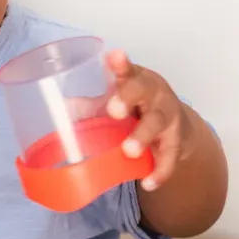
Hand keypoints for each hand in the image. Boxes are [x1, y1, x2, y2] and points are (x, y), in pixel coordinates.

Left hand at [105, 50, 194, 191]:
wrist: (176, 128)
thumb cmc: (138, 109)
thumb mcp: (117, 102)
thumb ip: (91, 106)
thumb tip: (61, 109)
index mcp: (135, 79)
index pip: (127, 68)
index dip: (121, 64)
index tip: (114, 56)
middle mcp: (154, 93)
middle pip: (145, 90)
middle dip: (128, 98)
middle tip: (113, 111)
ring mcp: (168, 116)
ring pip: (158, 122)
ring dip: (143, 136)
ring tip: (129, 151)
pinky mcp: (176, 141)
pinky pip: (169, 156)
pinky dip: (160, 170)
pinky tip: (148, 182)